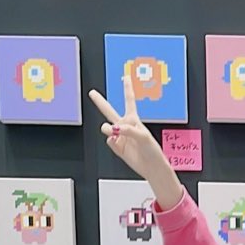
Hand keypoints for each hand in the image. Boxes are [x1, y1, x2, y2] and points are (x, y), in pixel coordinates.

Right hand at [88, 76, 181, 207]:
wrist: (151, 167)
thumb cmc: (152, 151)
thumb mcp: (143, 136)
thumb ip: (128, 130)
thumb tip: (113, 129)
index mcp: (134, 120)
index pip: (129, 100)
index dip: (127, 88)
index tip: (126, 77)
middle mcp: (125, 126)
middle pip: (109, 111)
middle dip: (100, 102)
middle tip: (92, 93)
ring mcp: (120, 137)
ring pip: (106, 128)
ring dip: (107, 128)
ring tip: (110, 131)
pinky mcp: (116, 147)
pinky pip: (109, 141)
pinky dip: (113, 142)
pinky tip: (119, 144)